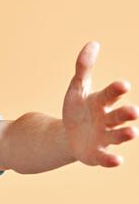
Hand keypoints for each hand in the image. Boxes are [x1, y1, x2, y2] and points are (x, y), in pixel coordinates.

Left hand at [62, 42, 138, 166]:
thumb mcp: (77, 88)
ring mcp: (104, 137)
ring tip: (132, 132)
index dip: (116, 90)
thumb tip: (93, 43)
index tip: (122, 85)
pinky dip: (111, 159)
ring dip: (125, 134)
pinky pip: (106, 157)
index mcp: (102, 102)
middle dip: (127, 113)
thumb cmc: (78, 109)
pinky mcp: (97, 154)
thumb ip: (83, 68)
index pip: (111, 94)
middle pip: (119, 115)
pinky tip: (116, 160)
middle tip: (133, 111)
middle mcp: (108, 119)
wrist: (70, 135)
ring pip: (118, 136)